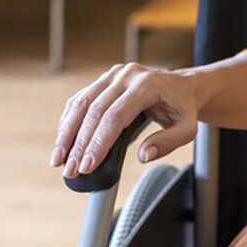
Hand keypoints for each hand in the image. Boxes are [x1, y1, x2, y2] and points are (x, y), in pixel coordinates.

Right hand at [51, 63, 200, 177]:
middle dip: (79, 144)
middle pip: (95, 111)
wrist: (183, 87)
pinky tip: (64, 141)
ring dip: (67, 133)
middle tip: (70, 170)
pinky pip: (81, 100)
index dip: (98, 143)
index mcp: (146, 85)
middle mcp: (126, 76)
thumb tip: (144, 156)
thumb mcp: (187, 129)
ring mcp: (113, 75)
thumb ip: (168, 143)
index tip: (87, 166)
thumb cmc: (183, 109)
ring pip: (82, 103)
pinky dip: (69, 122)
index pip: (115, 116)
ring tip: (59, 160)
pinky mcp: (104, 80)